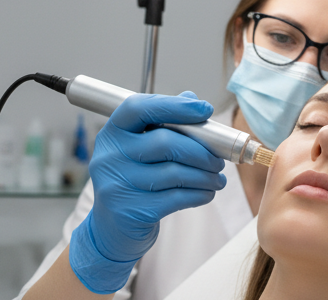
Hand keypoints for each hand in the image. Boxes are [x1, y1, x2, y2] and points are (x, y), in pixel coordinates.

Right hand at [68, 92, 226, 293]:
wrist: (111, 230)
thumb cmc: (133, 181)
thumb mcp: (141, 149)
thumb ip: (164, 122)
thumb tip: (191, 97)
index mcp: (112, 132)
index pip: (139, 108)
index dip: (175, 105)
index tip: (206, 109)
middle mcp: (109, 156)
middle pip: (165, 142)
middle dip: (201, 151)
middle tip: (218, 160)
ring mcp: (117, 185)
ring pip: (175, 173)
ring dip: (205, 176)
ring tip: (217, 179)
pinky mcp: (131, 211)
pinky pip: (176, 198)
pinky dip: (199, 194)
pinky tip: (207, 193)